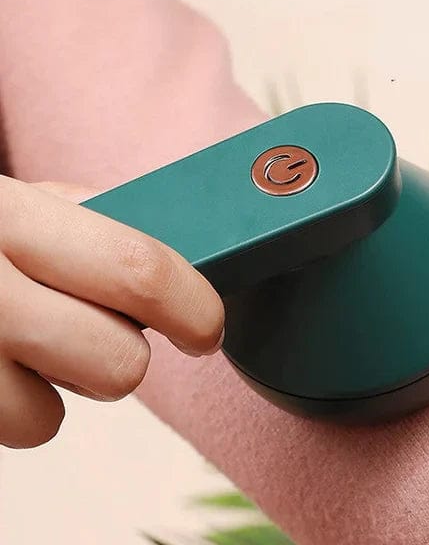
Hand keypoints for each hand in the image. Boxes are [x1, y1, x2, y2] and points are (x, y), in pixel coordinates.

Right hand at [0, 176, 223, 448]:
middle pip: (116, 359)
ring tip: (38, 339)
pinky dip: (25, 405)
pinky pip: (23, 428)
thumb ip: (94, 221)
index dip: (192, 305)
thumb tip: (180, 256)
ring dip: (69, 382)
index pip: (137, 270)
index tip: (207, 326)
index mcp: (13, 216)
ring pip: (63, 410)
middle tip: (108, 329)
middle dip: (129, 352)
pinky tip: (3, 365)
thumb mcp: (22, 201)